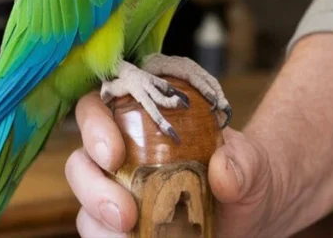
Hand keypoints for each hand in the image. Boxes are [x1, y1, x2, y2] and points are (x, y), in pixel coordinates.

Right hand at [66, 92, 285, 236]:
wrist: (252, 210)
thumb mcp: (252, 162)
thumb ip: (242, 162)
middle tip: (123, 213)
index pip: (98, 108)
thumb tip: (223, 170)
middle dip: (92, 188)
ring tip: (130, 237)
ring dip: (99, 224)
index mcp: (141, 119)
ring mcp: (118, 195)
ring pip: (85, 207)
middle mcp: (121, 156)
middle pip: (81, 163)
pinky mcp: (122, 229)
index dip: (94, 125)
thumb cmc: (244, 171)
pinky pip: (102, 235)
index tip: (113, 153)